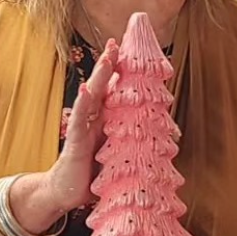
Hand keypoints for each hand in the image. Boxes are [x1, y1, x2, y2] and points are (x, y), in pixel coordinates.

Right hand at [41, 39, 119, 213]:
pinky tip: (86, 90)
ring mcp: (83, 127)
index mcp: (105, 120)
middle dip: (109, 64)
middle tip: (115, 42)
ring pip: (91, 97)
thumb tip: (170, 136)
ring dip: (99, 76)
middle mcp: (93, 119)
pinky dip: (83, 104)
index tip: (130, 50)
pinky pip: (79, 120)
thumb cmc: (94, 172)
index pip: (113, 91)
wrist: (66, 192)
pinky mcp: (75, 141)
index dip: (121, 72)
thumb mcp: (119, 153)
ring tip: (107, 57)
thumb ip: (136, 140)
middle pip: (102, 87)